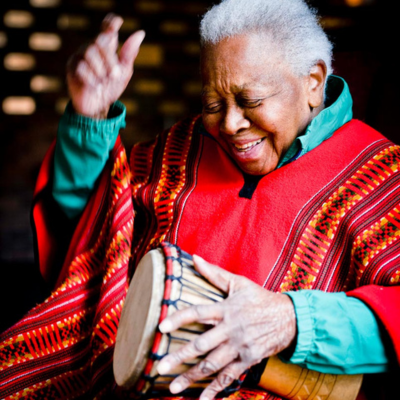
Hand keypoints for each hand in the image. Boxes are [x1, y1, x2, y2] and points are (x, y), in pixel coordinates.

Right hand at [67, 14, 144, 117]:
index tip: (117, 23)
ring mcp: (80, 57)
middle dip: (110, 59)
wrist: (98, 107)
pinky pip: (81, 66)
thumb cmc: (110, 88)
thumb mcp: (124, 72)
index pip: (108, 29)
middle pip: (100, 40)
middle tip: (115, 75)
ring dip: (100, 69)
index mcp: (106, 48)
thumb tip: (140, 33)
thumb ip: (129, 54)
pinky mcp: (72, 68)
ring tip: (104, 82)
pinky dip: (91, 78)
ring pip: (89, 51)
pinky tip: (96, 87)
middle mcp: (92, 49)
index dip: (111, 23)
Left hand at [157, 255, 296, 399]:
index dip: (179, 318)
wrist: (289, 317)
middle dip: (180, 357)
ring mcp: (240, 347)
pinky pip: (230, 376)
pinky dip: (216, 390)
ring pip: (212, 365)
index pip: (198, 312)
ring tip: (173, 387)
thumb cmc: (259, 298)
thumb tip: (194, 258)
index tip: (161, 327)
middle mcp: (231, 329)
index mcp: (226, 308)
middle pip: (201, 345)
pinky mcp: (248, 360)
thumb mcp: (238, 282)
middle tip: (160, 367)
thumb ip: (214, 273)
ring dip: (192, 377)